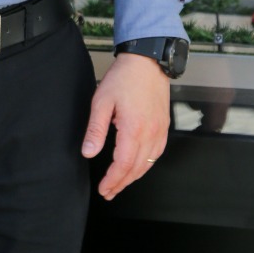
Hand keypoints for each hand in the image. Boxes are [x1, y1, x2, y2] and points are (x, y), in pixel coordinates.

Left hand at [81, 52, 168, 199]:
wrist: (147, 60)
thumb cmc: (124, 77)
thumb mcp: (102, 100)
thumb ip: (96, 130)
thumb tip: (88, 152)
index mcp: (133, 129)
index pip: (123, 165)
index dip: (112, 180)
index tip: (103, 188)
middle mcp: (150, 133)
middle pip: (136, 169)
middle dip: (121, 184)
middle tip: (108, 192)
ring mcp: (160, 130)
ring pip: (148, 163)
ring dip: (133, 177)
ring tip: (120, 183)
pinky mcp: (164, 126)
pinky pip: (157, 153)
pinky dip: (146, 164)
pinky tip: (138, 166)